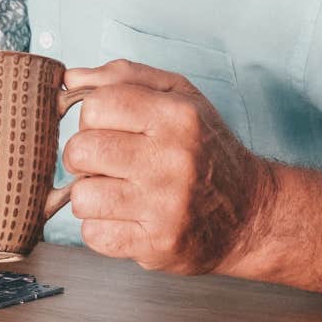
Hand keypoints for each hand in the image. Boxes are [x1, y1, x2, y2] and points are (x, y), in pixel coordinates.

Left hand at [60, 59, 277, 276]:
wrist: (251, 215)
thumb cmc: (205, 149)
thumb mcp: (179, 96)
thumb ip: (124, 77)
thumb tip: (69, 79)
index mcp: (177, 116)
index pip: (96, 104)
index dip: (90, 116)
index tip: (104, 127)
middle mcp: (173, 159)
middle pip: (80, 150)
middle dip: (82, 157)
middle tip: (103, 162)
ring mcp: (166, 206)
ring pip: (81, 197)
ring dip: (89, 196)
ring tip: (114, 191)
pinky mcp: (158, 244)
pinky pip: (93, 235)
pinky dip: (101, 228)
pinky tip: (125, 218)